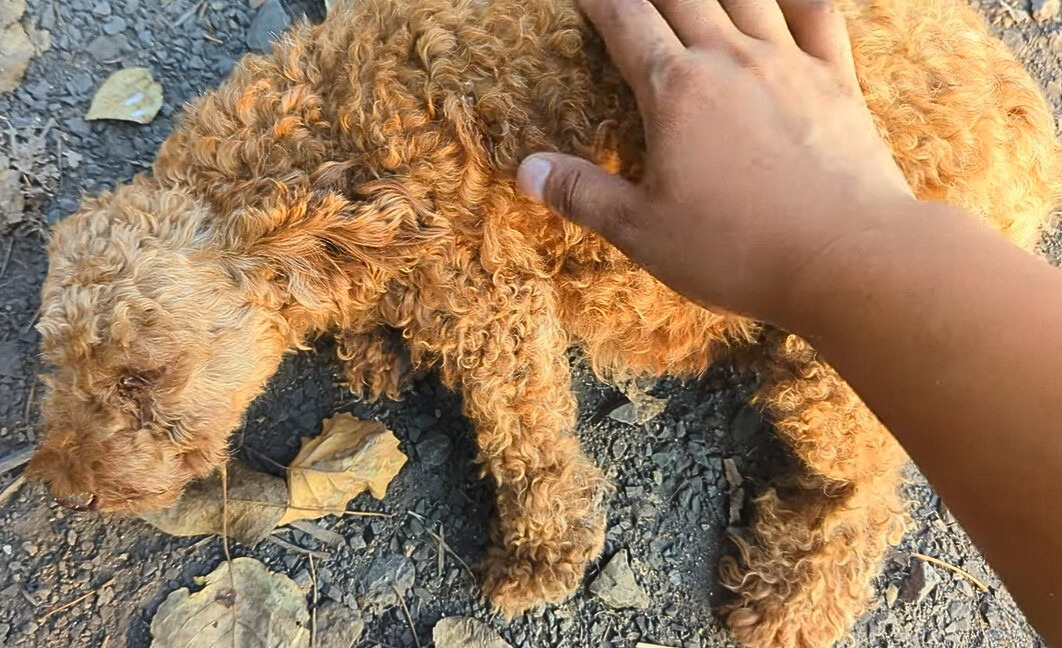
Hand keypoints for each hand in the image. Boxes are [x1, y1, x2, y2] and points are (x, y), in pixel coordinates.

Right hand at [518, 0, 915, 323]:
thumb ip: (582, 194)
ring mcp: (788, 64)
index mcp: (675, 91)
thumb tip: (526, 171)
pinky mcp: (835, 82)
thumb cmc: (739, 249)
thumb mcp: (643, 232)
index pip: (626, 21)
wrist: (848, 256)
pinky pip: (817, 15)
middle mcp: (729, 60)